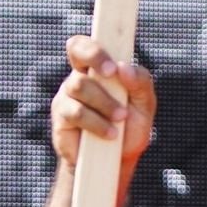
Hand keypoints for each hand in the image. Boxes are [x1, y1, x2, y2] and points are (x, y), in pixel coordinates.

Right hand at [49, 34, 156, 171]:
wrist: (116, 162)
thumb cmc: (130, 128)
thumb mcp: (145, 105)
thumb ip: (140, 83)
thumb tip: (125, 68)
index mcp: (98, 69)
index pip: (86, 44)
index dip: (94, 47)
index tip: (113, 66)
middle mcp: (79, 78)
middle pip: (77, 51)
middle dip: (96, 58)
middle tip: (113, 75)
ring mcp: (67, 97)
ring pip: (79, 85)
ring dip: (104, 102)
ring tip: (120, 118)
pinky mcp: (61, 118)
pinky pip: (76, 112)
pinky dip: (97, 123)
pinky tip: (111, 134)